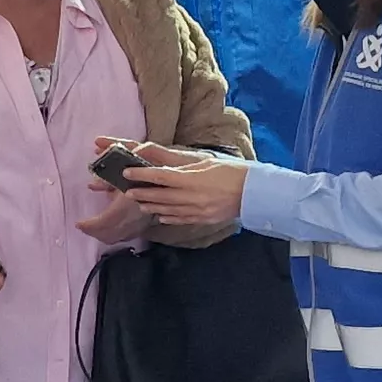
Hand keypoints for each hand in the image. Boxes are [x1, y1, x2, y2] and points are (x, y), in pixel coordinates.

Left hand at [75, 180, 152, 243]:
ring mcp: (135, 228)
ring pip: (113, 239)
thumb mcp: (123, 179)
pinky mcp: (141, 230)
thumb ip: (105, 183)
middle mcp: (127, 223)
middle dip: (92, 232)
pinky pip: (123, 238)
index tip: (78, 223)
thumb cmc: (143, 182)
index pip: (100, 223)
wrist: (167, 191)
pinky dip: (112, 237)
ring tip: (93, 229)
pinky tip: (109, 232)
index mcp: (121, 210)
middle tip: (83, 227)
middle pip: (105, 234)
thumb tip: (91, 185)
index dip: (87, 226)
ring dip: (101, 236)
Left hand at [120, 153, 247, 229]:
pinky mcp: (202, 219)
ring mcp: (196, 211)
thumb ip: (184, 166)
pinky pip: (180, 219)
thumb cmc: (233, 172)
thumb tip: (164, 164)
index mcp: (192, 179)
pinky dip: (168, 217)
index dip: (142, 175)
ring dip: (152, 206)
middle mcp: (191, 197)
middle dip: (142, 194)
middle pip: (160, 196)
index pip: (161, 176)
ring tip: (140, 203)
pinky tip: (160, 215)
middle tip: (128, 191)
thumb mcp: (207, 162)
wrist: (254, 193)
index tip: (128, 173)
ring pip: (168, 210)